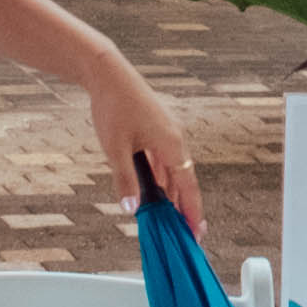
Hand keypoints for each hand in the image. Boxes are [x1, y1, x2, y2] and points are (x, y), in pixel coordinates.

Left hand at [86, 63, 205, 234]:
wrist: (108, 74)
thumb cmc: (114, 107)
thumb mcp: (116, 149)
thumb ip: (125, 181)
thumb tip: (132, 209)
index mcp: (172, 145)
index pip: (189, 187)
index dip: (193, 212)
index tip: (197, 233)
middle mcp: (175, 140)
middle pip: (185, 182)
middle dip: (186, 208)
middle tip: (187, 232)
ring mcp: (167, 135)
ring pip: (174, 172)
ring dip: (174, 194)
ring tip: (172, 217)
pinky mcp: (156, 130)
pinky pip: (164, 161)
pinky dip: (163, 179)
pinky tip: (156, 191)